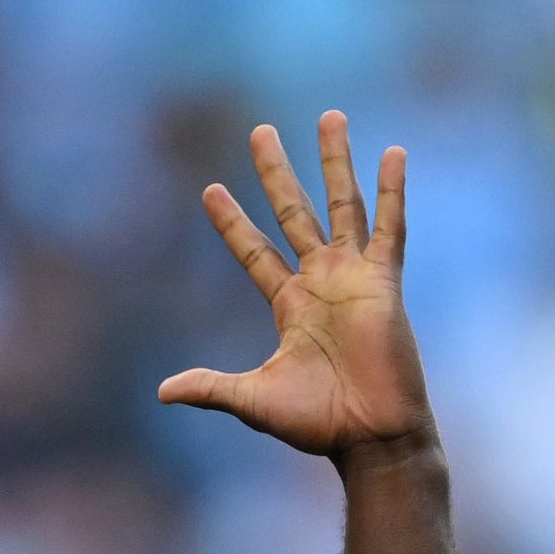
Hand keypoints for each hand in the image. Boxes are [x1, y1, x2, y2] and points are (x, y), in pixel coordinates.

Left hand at [158, 113, 434, 466]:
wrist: (370, 436)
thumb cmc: (318, 424)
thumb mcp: (254, 399)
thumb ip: (211, 387)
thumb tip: (162, 392)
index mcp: (288, 306)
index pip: (254, 252)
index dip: (233, 224)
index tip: (211, 190)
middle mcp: (320, 282)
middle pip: (293, 212)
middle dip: (275, 173)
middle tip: (259, 131)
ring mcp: (353, 277)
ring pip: (342, 205)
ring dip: (335, 161)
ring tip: (328, 117)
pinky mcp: (384, 282)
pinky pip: (390, 227)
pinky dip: (392, 191)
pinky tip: (392, 153)